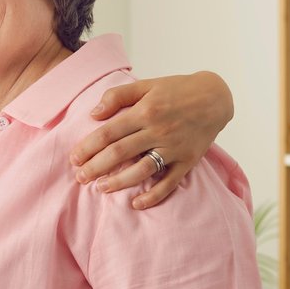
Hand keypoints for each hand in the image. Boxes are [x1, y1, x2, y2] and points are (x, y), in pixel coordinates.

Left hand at [68, 71, 232, 208]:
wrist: (215, 97)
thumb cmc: (176, 90)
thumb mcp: (146, 85)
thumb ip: (118, 96)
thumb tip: (94, 114)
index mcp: (145, 111)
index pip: (108, 133)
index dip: (88, 147)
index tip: (74, 158)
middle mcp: (158, 130)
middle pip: (120, 153)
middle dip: (96, 167)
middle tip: (80, 178)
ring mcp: (174, 147)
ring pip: (141, 170)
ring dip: (119, 182)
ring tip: (101, 188)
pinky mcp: (188, 161)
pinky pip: (169, 183)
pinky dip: (153, 195)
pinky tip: (136, 204)